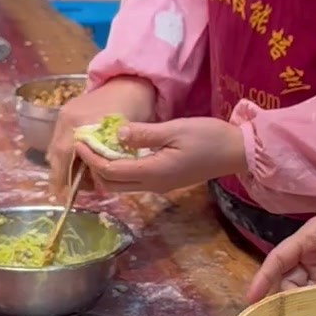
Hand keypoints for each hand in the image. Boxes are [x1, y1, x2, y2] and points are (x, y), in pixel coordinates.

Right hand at [47, 76, 156, 198]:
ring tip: (77, 181)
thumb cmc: (133, 108)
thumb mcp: (126, 135)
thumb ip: (110, 156)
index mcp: (79, 123)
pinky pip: (61, 140)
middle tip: (67, 194)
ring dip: (63, 166)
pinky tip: (79, 166)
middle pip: (56, 153)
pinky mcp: (67, 114)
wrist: (130, 82)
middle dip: (60, 175)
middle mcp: (66, 118)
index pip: (63, 155)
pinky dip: (67, 155)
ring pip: (56, 148)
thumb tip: (97, 179)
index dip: (61, 177)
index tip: (61, 196)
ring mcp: (64, 115)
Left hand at [73, 116, 246, 195]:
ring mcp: (158, 185)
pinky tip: (118, 150)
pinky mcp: (163, 181)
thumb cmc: (209, 137)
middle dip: (93, 166)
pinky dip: (119, 168)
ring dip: (105, 169)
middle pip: (110, 184)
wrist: (237, 152)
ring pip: (120, 184)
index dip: (90, 157)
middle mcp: (152, 184)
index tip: (78, 140)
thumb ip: (145, 134)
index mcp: (153, 172)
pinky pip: (132, 180)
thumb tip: (117, 134)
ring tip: (98, 145)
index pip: (110, 170)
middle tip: (85, 143)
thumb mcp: (176, 129)